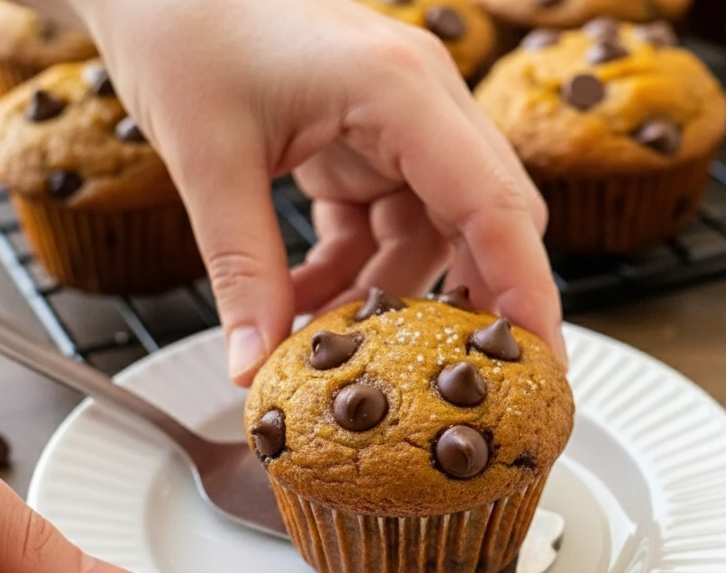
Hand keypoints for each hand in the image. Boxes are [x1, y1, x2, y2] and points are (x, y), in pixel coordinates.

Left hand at [66, 0, 564, 384]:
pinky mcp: (369, 141)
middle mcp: (420, 103)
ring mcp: (400, 122)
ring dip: (387, 297)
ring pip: (433, 235)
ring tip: (331, 346)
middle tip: (460, 384)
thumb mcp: (208, 158)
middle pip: (486, 221)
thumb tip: (256, 369)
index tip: (540, 362)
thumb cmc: (185, 26)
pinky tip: (302, 303)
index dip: (527, 290)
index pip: (494, 204)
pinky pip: (386, 226)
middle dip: (471, 304)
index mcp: (401, 89)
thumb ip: (242, 270)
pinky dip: (353, 273)